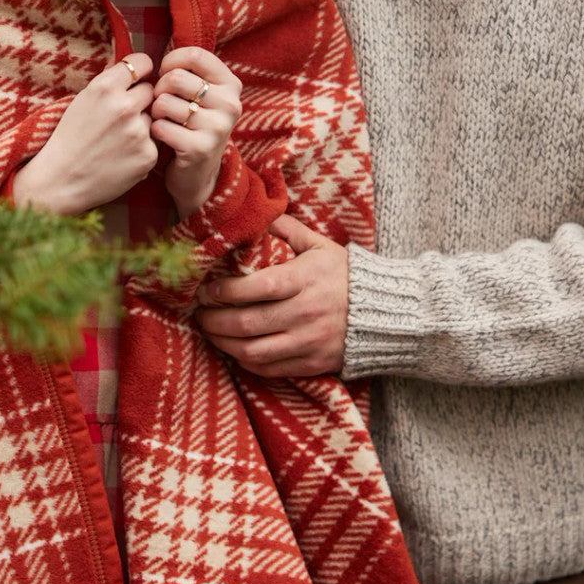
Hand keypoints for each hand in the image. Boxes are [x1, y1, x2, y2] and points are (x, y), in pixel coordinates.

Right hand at [11, 54, 157, 215]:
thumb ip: (109, 81)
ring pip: (152, 117)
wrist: (62, 180)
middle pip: (150, 90)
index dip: (141, 69)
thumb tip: (133, 63)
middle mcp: (124, 106)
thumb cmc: (69, 138)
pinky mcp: (148, 155)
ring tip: (117, 140)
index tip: (138, 77)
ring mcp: (139, 132)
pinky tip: (122, 156)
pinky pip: (154, 142)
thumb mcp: (83, 100)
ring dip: (141, 125)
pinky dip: (142, 148)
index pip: (142, 62)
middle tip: (121, 115)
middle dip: (140, 99)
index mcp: (104, 87)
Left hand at [150, 47, 241, 219]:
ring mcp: (218, 127)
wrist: (197, 174)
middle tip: (162, 104)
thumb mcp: (199, 96)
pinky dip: (155, 132)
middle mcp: (230, 104)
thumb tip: (150, 53)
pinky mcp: (201, 148)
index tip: (164, 74)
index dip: (170, 62)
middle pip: (175, 78)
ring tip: (165, 122)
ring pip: (164, 102)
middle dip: (159, 90)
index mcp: (231, 84)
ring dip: (156, 113)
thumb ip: (187, 72)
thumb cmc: (190, 125)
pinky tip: (164, 138)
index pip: (195, 55)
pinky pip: (161, 127)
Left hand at [195, 215, 348, 376]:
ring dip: (223, 343)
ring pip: (253, 351)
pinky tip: (234, 349)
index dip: (226, 291)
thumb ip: (287, 229)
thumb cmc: (345, 274)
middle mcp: (305, 314)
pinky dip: (245, 360)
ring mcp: (308, 342)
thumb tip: (258, 214)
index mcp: (305, 280)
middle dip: (214, 320)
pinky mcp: (311, 364)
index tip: (206, 290)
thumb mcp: (320, 245)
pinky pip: (269, 369)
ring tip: (210, 331)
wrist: (385, 312)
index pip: (259, 288)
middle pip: (248, 323)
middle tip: (198, 313)